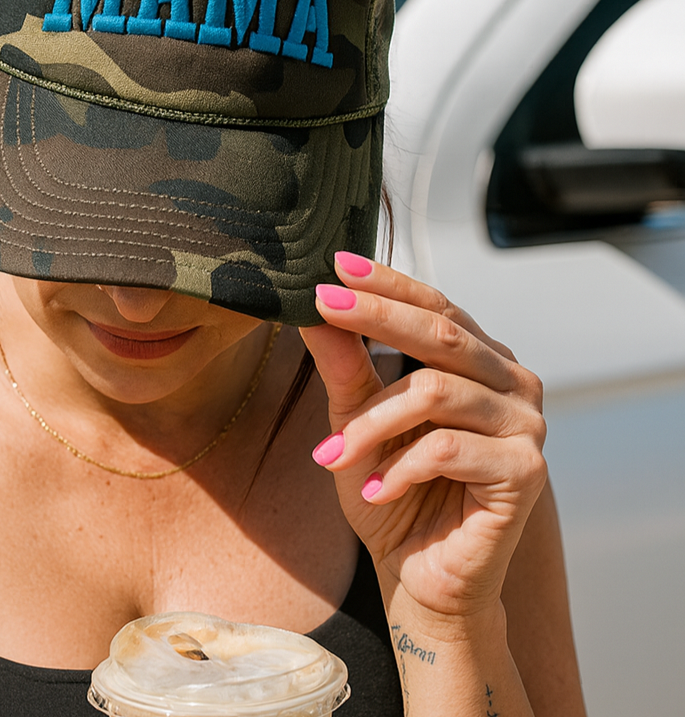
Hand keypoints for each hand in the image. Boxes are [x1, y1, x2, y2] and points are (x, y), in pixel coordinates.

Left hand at [300, 253, 547, 623]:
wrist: (421, 576)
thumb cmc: (390, 488)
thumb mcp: (356, 420)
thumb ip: (345, 365)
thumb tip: (315, 309)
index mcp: (479, 359)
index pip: (436, 304)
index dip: (388, 283)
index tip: (335, 264)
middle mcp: (511, 381)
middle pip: (442, 332)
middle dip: (375, 317)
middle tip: (322, 308)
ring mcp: (526, 425)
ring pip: (436, 391)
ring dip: (373, 423)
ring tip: (332, 457)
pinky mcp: (527, 471)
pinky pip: (449, 448)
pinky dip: (399, 467)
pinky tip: (376, 489)